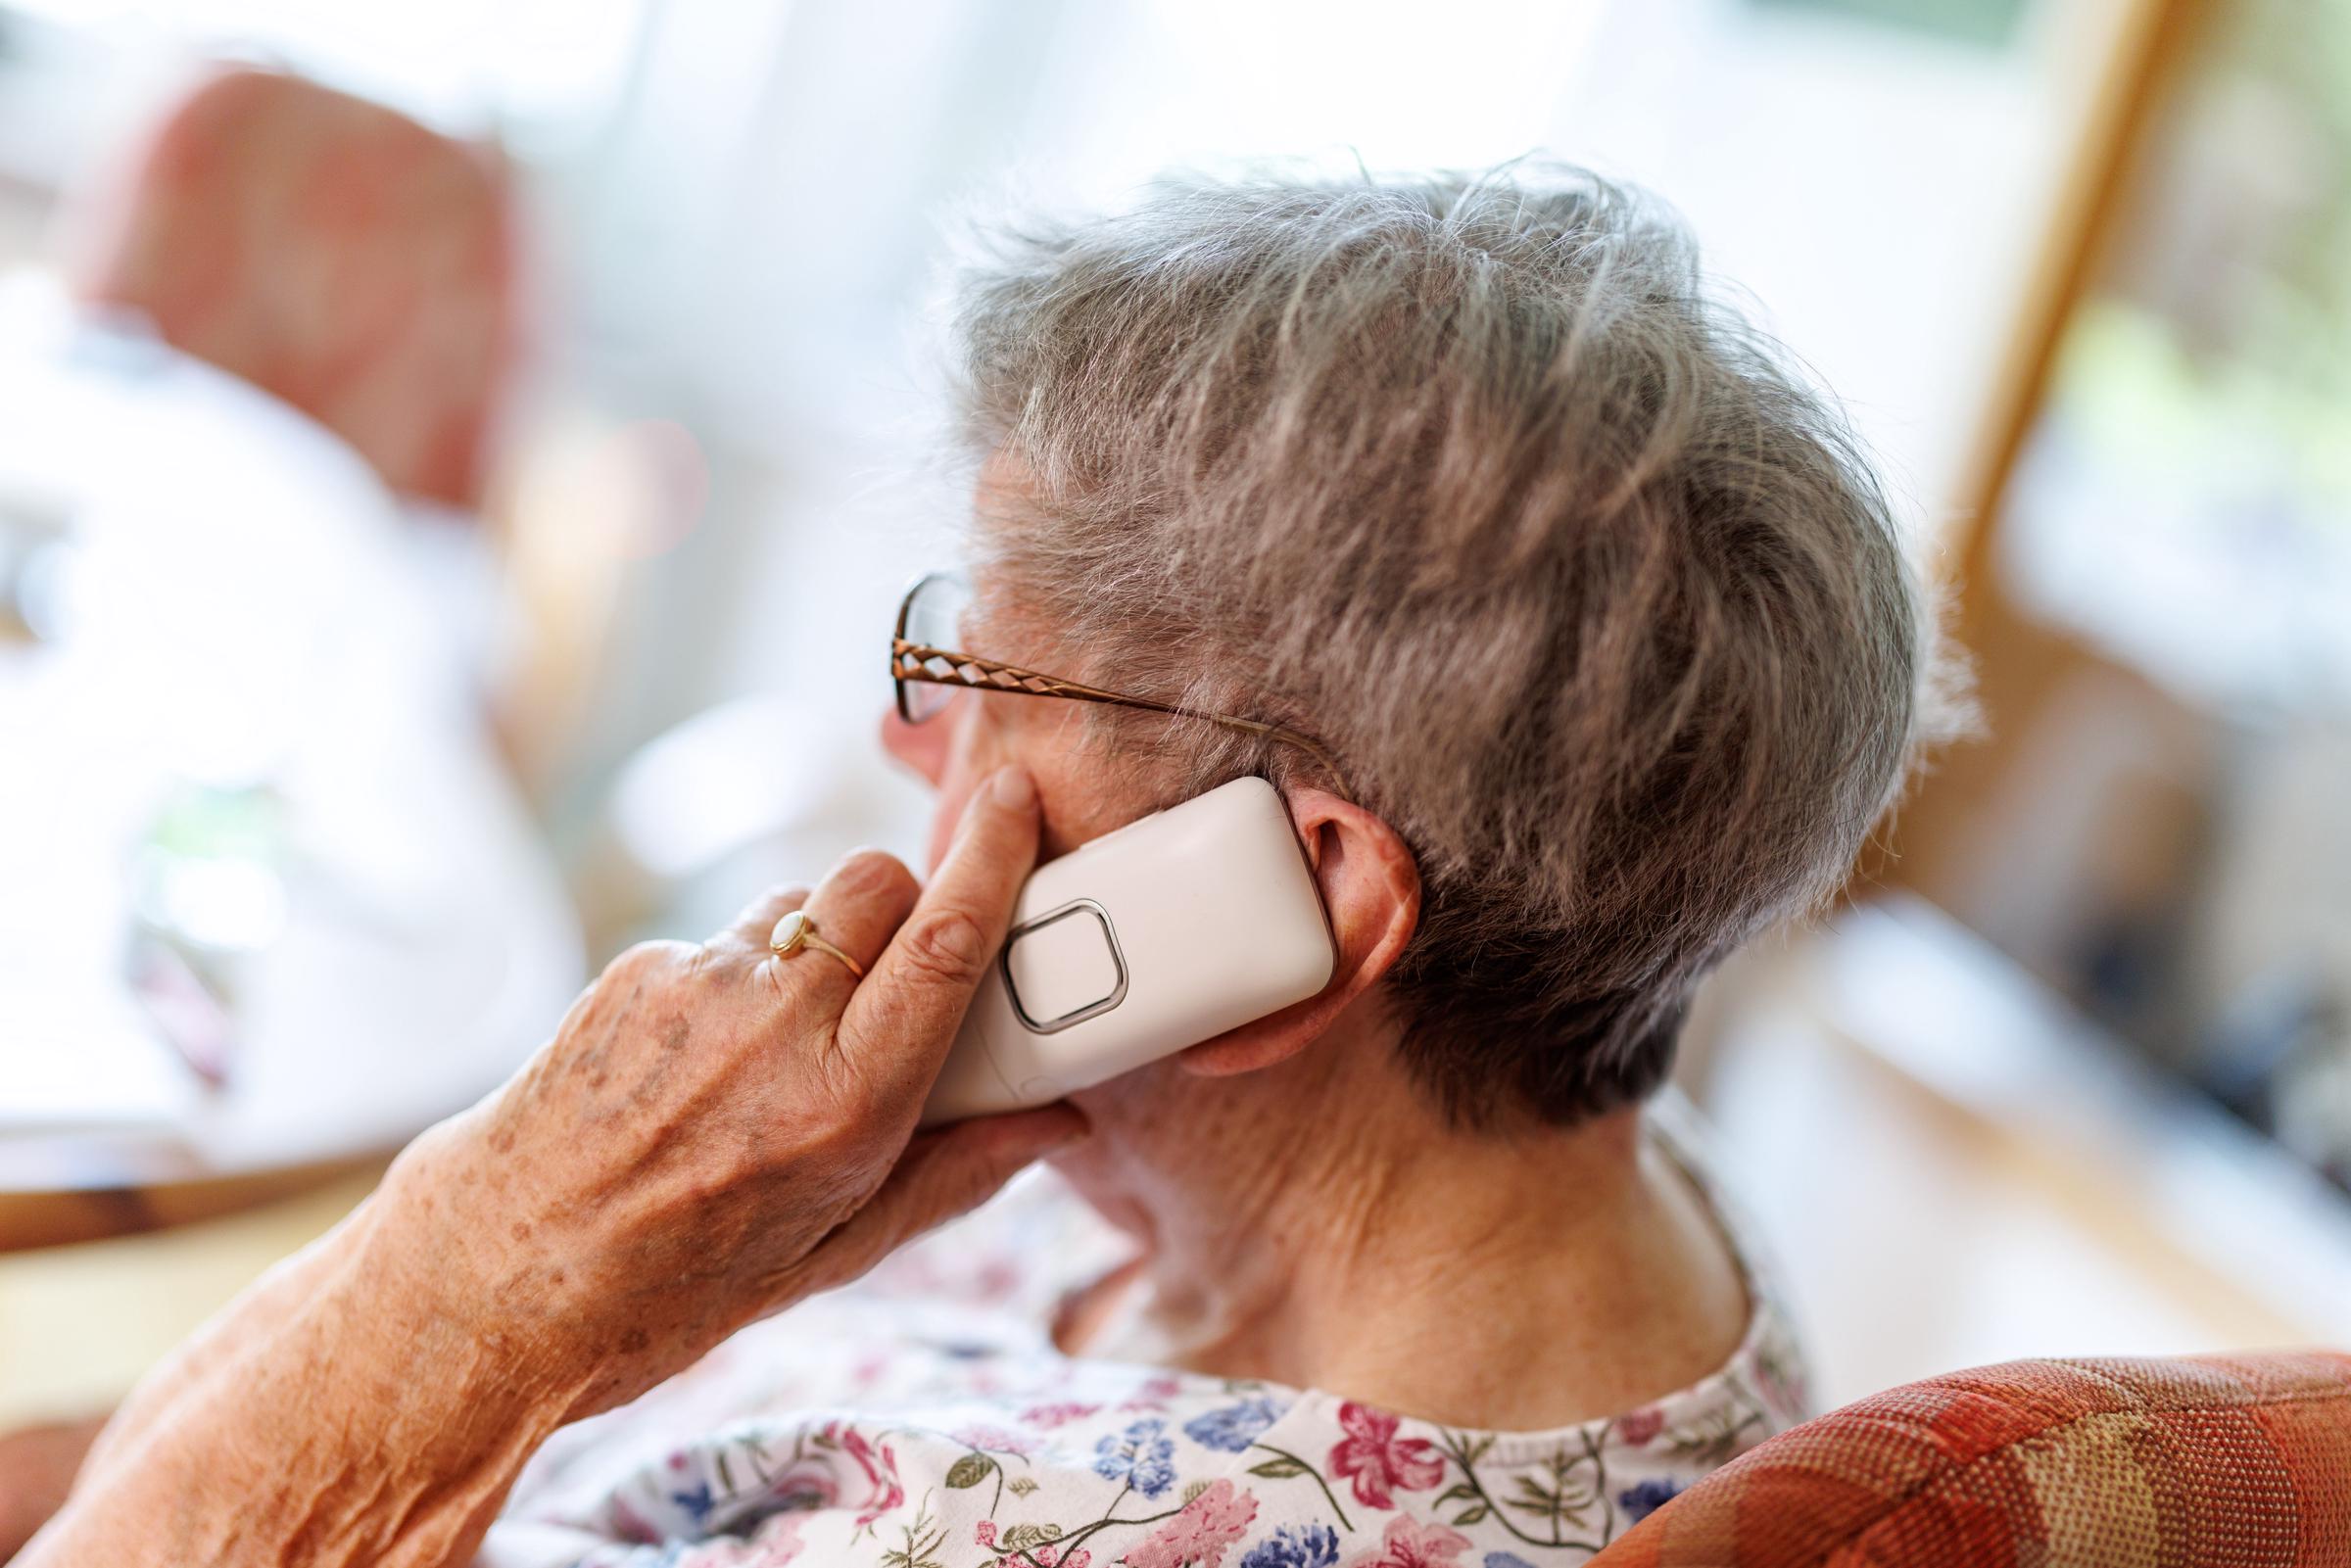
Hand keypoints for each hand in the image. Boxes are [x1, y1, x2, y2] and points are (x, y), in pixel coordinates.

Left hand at [365, 761, 1081, 1419]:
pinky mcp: (635, 970)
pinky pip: (724, 940)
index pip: (944, 945)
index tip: (1011, 801)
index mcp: (842, 1107)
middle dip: (907, 903)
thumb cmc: (673, 1288)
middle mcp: (771, 1029)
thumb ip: (952, 1177)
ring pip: (799, 904)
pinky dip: (742, 980)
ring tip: (785, 1043)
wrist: (495, 1279)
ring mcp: (694, 986)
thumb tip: (1051, 1125)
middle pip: (875, 883)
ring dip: (821, 945)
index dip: (991, 860)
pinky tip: (706, 1063)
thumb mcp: (834, 1255)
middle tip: (899, 977)